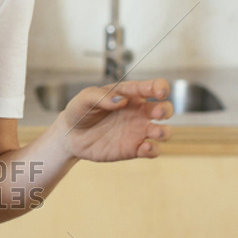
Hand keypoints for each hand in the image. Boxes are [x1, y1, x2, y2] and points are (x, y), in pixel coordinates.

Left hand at [57, 78, 172, 161]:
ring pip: (164, 131)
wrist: (71, 136)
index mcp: (130, 94)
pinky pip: (152, 150)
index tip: (159, 92)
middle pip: (165, 109)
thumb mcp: (85, 98)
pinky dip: (153, 150)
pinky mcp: (133, 149)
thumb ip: (101, 96)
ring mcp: (138, 131)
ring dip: (164, 132)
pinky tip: (144, 148)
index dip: (161, 87)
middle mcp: (139, 112)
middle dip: (166, 110)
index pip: (153, 87)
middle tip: (157, 114)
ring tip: (155, 132)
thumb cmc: (80, 111)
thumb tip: (122, 100)